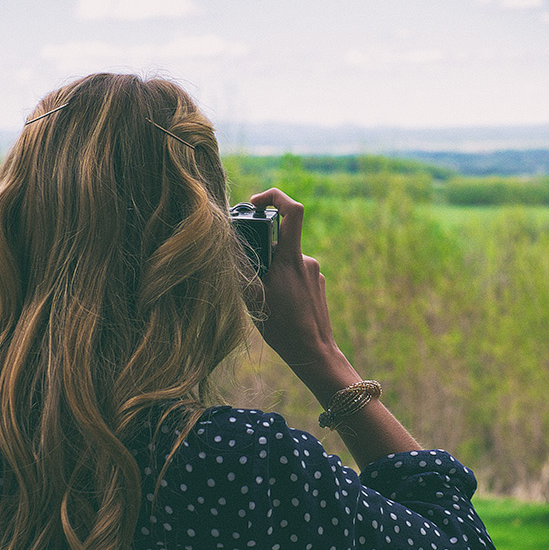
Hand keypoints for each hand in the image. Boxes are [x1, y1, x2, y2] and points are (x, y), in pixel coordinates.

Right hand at [249, 189, 355, 387]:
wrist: (314, 352)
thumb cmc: (283, 328)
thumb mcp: (254, 298)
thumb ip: (243, 268)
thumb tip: (230, 247)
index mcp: (290, 259)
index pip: (291, 210)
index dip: (274, 196)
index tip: (256, 202)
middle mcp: (306, 260)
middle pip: (280, 240)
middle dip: (262, 251)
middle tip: (254, 275)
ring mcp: (314, 273)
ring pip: (286, 261)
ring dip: (273, 273)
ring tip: (268, 300)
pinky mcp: (318, 285)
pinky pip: (296, 274)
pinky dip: (284, 284)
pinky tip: (281, 308)